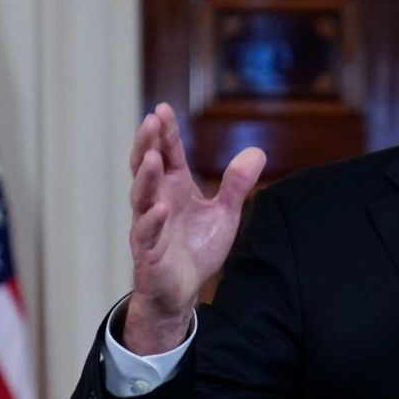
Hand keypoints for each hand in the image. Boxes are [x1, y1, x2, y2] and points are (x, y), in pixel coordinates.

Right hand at [125, 103, 265, 353]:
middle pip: (145, 168)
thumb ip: (236, 184)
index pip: (167, 154)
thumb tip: (258, 151)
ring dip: (145, 177)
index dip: (165, 134)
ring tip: (152, 157)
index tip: (163, 109)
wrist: (183, 289)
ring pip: (140, 197)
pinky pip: (146, 235)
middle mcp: (156, 202)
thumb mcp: (224, 213)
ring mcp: (148, 226)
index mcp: (173, 188)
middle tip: (150, 121)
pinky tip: (159, 209)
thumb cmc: (197, 246)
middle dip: (147, 145)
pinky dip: (151, 222)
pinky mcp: (148, 252)